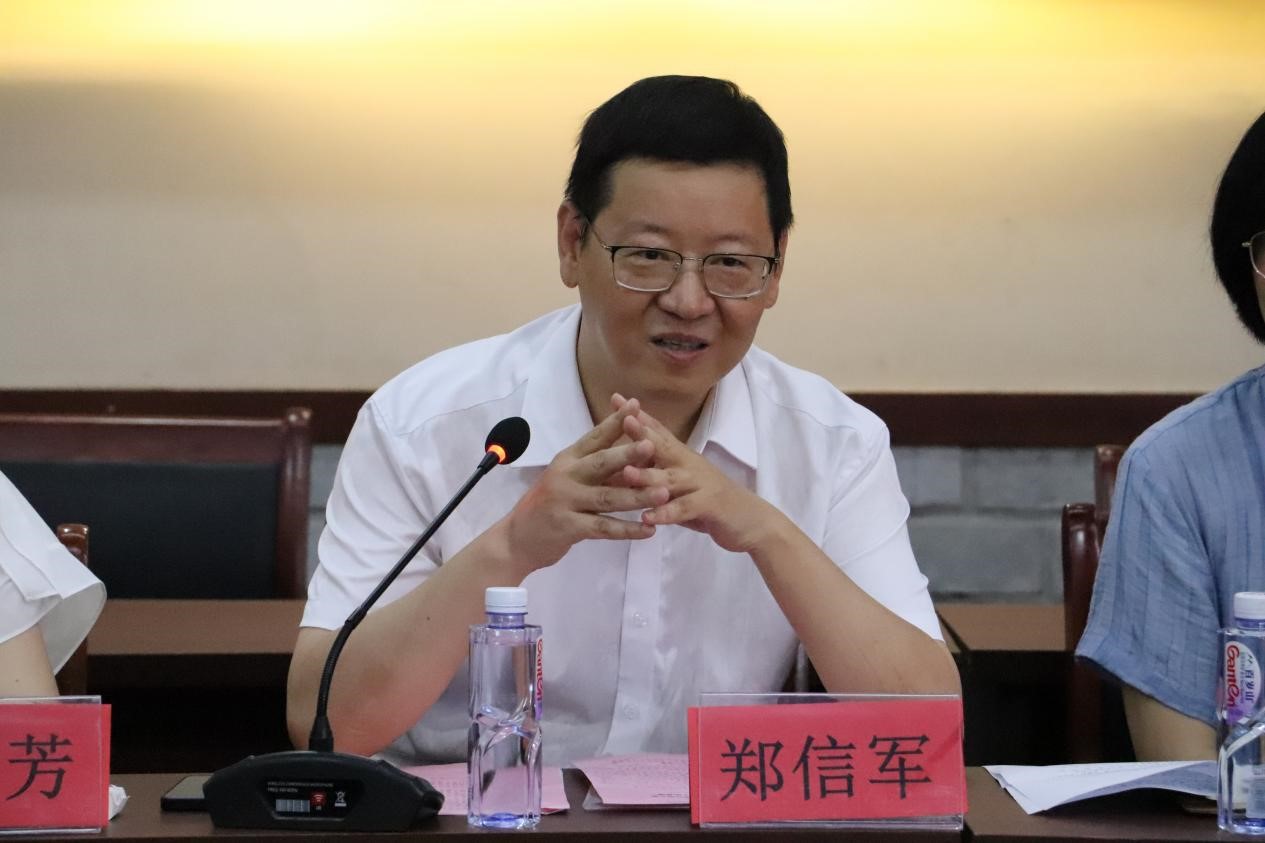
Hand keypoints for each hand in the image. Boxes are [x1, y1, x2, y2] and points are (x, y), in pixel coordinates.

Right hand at [498, 398, 669, 574]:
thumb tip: (632, 449)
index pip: (594, 437)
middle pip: (601, 463)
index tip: (637, 405)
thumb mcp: (568, 477)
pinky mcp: (568, 527)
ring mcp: (566, 502)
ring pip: (607, 498)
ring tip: (665, 494)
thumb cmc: (550, 503)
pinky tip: (649, 530)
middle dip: (627, 453)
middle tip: (652, 446)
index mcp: (568, 459)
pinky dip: (627, 530)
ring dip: (637, 496)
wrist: (518, 538)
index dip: (615, 421)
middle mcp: (566, 476)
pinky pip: (603, 528)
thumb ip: (596, 466)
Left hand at [613, 395, 778, 553]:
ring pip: (671, 478)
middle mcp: (690, 465)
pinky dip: (666, 513)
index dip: (638, 415)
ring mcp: (700, 484)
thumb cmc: (710, 500)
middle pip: (664, 447)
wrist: (751, 520)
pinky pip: (684, 509)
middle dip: (643, 433)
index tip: (616, 398)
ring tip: (626, 473)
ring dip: (648, 476)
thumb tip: (624, 465)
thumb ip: (657, 472)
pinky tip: (647, 518)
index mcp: (682, 457)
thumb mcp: (682, 483)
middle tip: (624, 419)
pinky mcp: (709, 506)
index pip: (658, 431)